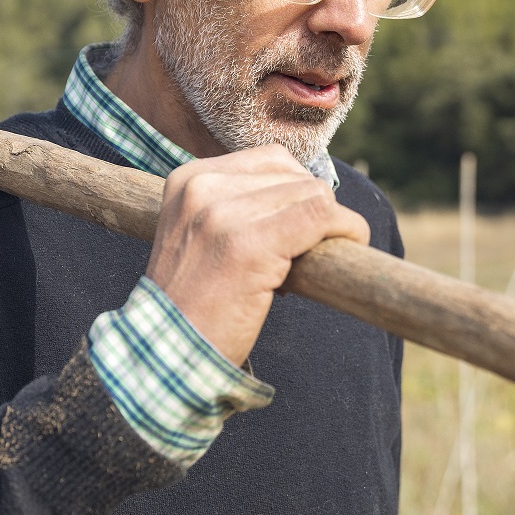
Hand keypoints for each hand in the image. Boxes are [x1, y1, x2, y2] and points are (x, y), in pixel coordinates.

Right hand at [145, 145, 370, 365]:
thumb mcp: (199, 236)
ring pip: (316, 194)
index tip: (288, 236)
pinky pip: (322, 217)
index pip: (272, 161)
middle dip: (311, 215)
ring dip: (329, 229)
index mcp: (188, 178)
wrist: (167, 353)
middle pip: (297, 176)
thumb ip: (239, 205)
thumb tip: (313, 195)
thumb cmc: (194, 304)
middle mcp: (202, 187)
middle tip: (292, 260)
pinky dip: (346, 232)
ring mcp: (223, 213)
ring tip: (298, 269)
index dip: (296, 196)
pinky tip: (340, 255)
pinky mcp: (249, 244)